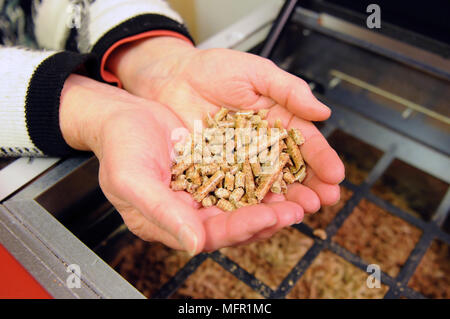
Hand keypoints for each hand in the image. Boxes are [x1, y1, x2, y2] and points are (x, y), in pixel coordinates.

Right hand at [59, 74, 304, 252]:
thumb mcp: (133, 180)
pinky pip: (242, 177)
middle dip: (268, 217)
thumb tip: (195, 245)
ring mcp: (203, 191)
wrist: (122, 116)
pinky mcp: (213, 171)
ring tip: (301, 196)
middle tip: (298, 210)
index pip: (211, 234)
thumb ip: (163, 213)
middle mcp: (190, 212)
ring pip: (243, 202)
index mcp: (169, 223)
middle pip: (235, 222)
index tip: (270, 217)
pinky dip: (263, 177)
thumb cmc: (119, 148)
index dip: (242, 227)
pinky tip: (284, 172)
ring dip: (272, 200)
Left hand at [106, 37, 344, 213]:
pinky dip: (248, 201)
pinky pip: (234, 188)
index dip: (322, 159)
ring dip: (284, 199)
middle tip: (324, 201)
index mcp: (278, 120)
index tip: (336, 175)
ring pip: (266, 183)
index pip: (306, 143)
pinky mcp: (216, 169)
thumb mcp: (256, 72)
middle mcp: (262, 144)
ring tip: (300, 212)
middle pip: (291, 169)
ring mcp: (240, 159)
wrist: (173, 76)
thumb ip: (288, 90)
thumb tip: (323, 111)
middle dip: (309, 186)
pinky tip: (263, 212)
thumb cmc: (214, 68)